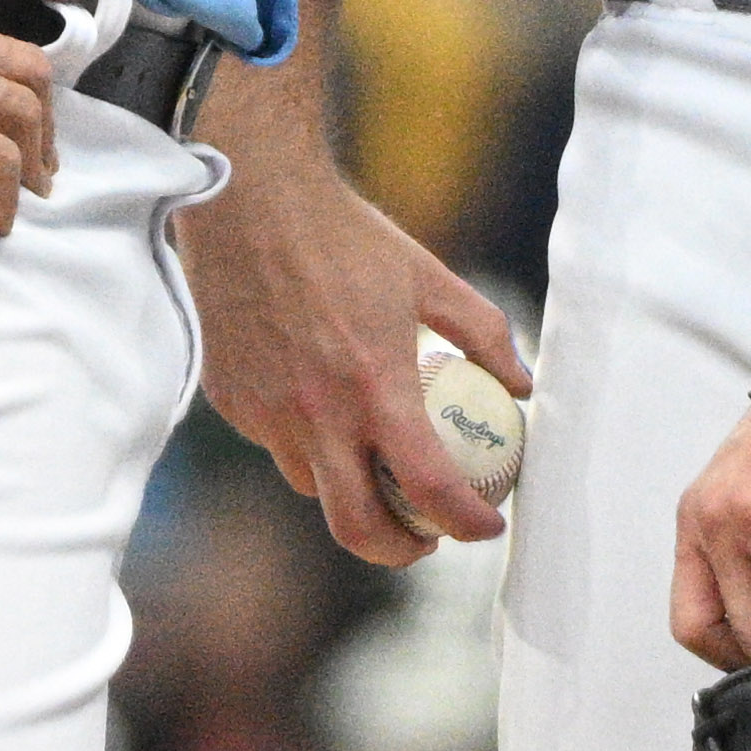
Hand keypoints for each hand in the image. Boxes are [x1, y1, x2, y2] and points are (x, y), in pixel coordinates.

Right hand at [180, 106, 527, 564]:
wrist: (248, 198)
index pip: (429, 488)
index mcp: (373, 387)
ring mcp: (264, 413)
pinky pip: (275, 444)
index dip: (466, 522)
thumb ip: (484, 334)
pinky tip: (324, 411)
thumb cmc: (344, 235)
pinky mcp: (230, 401)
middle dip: (398, 551)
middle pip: (356, 529)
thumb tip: (521, 384)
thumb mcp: (428, 277)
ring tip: (376, 471)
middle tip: (424, 538)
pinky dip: (307, 444)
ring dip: (349, 493)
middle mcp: (315, 413)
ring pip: (311, 486)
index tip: (486, 525)